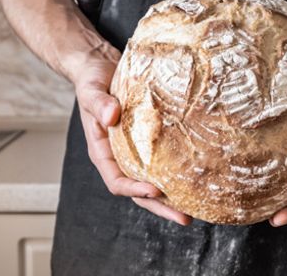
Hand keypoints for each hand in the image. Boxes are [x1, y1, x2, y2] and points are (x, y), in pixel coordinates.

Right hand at [72, 43, 192, 225]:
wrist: (100, 68)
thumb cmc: (92, 81)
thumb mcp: (91, 90)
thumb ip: (99, 103)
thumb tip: (112, 116)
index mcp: (102, 151)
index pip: (116, 180)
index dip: (134, 189)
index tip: (154, 191)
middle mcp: (119, 157)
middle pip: (138, 191)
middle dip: (160, 207)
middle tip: (185, 218)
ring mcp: (135, 151)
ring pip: (153, 181)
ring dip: (172, 197)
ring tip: (195, 209)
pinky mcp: (149, 142)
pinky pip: (163, 162)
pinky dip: (176, 174)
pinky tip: (195, 180)